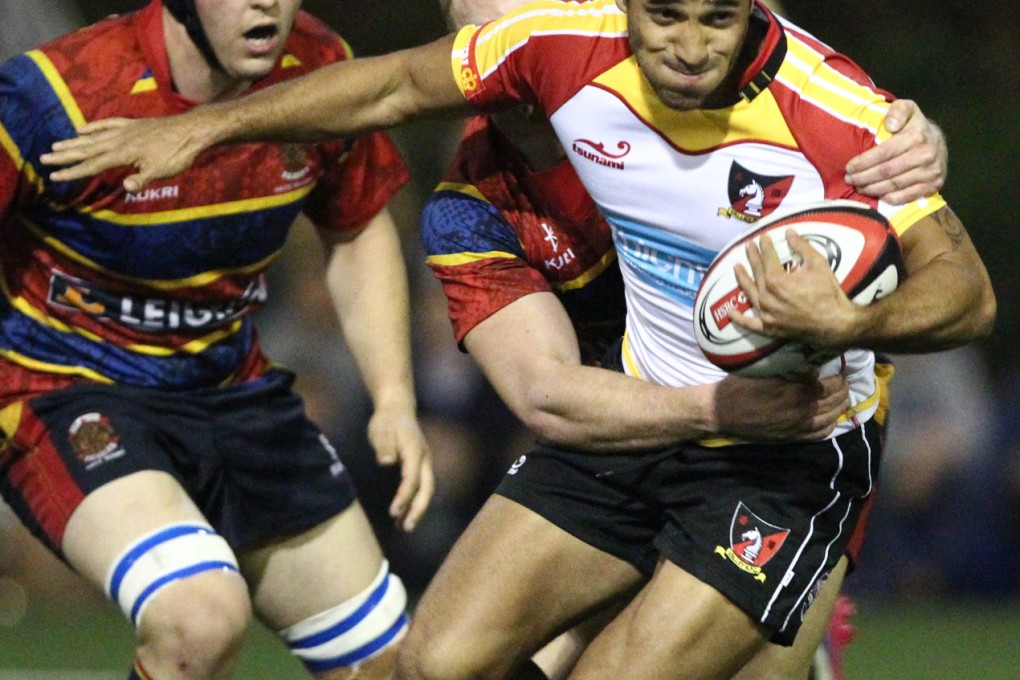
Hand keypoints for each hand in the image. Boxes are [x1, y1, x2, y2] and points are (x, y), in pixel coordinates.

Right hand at [41, 114, 209, 191]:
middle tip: (43, 158)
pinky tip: (82, 129)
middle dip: (65, 155)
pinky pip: (107, 124)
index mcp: (122, 153)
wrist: (190, 130)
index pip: (92, 165)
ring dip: (73, 142)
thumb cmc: (177, 154)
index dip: (73, 171)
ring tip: (55, 144)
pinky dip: (93, 127)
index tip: (54, 175)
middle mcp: (118, 140)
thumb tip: (125, 187)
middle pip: (86, 149)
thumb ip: (141, 179)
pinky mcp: (132, 124)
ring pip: (93, 137)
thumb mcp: (161, 171)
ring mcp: (124, 130)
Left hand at [366, 405, 434, 531]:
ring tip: (403, 527)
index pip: (412, 479)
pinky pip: (420, 487)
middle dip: (418, 509)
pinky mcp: (419, 466)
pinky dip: (413, 501)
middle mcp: (424, 459)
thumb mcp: (382, 430)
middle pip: (426, 489)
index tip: (393, 512)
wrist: (397, 409)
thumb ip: (384, 446)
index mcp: (415, 451)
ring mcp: (424, 463)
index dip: (404, 497)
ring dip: (416, 509)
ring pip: (425, 490)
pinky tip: (401, 513)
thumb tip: (386, 461)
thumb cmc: (387, 420)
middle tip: (406, 527)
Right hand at [713, 371, 850, 441]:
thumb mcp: (763, 371)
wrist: (721, 412)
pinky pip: (819, 434)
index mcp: (794, 393)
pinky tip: (831, 418)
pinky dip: (830, 425)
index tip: (840, 369)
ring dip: (840, 407)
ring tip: (842, 397)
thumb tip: (814, 368)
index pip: (829, 386)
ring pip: (831, 418)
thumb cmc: (739, 387)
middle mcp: (800, 412)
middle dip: (843, 390)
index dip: (838, 377)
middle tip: (843, 381)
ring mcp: (797, 428)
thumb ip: (791, 370)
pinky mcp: (791, 438)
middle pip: (834, 402)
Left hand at [729, 230, 858, 347]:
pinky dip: (739, 319)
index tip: (763, 237)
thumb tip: (789, 232)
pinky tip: (731, 312)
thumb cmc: (828, 293)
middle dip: (753, 258)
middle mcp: (766, 297)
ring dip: (742, 279)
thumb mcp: (818, 264)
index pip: (767, 258)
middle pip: (756, 273)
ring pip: (749, 294)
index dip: (765, 246)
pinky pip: (750, 324)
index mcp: (776, 280)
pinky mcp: (769, 328)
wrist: (835, 324)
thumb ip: (802, 247)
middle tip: (748, 246)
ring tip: (736, 267)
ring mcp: (766, 314)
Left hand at [844, 98, 947, 204]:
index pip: (884, 153)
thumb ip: (898, 110)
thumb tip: (890, 125)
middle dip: (863, 177)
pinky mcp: (934, 185)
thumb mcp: (907, 109)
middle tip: (849, 179)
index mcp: (917, 136)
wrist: (938, 141)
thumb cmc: (914, 125)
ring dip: (872, 189)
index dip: (863, 162)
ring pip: (894, 186)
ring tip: (859, 187)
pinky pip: (907, 196)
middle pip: (887, 172)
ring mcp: (932, 172)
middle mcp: (926, 155)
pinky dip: (889, 198)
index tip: (848, 167)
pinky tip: (876, 195)